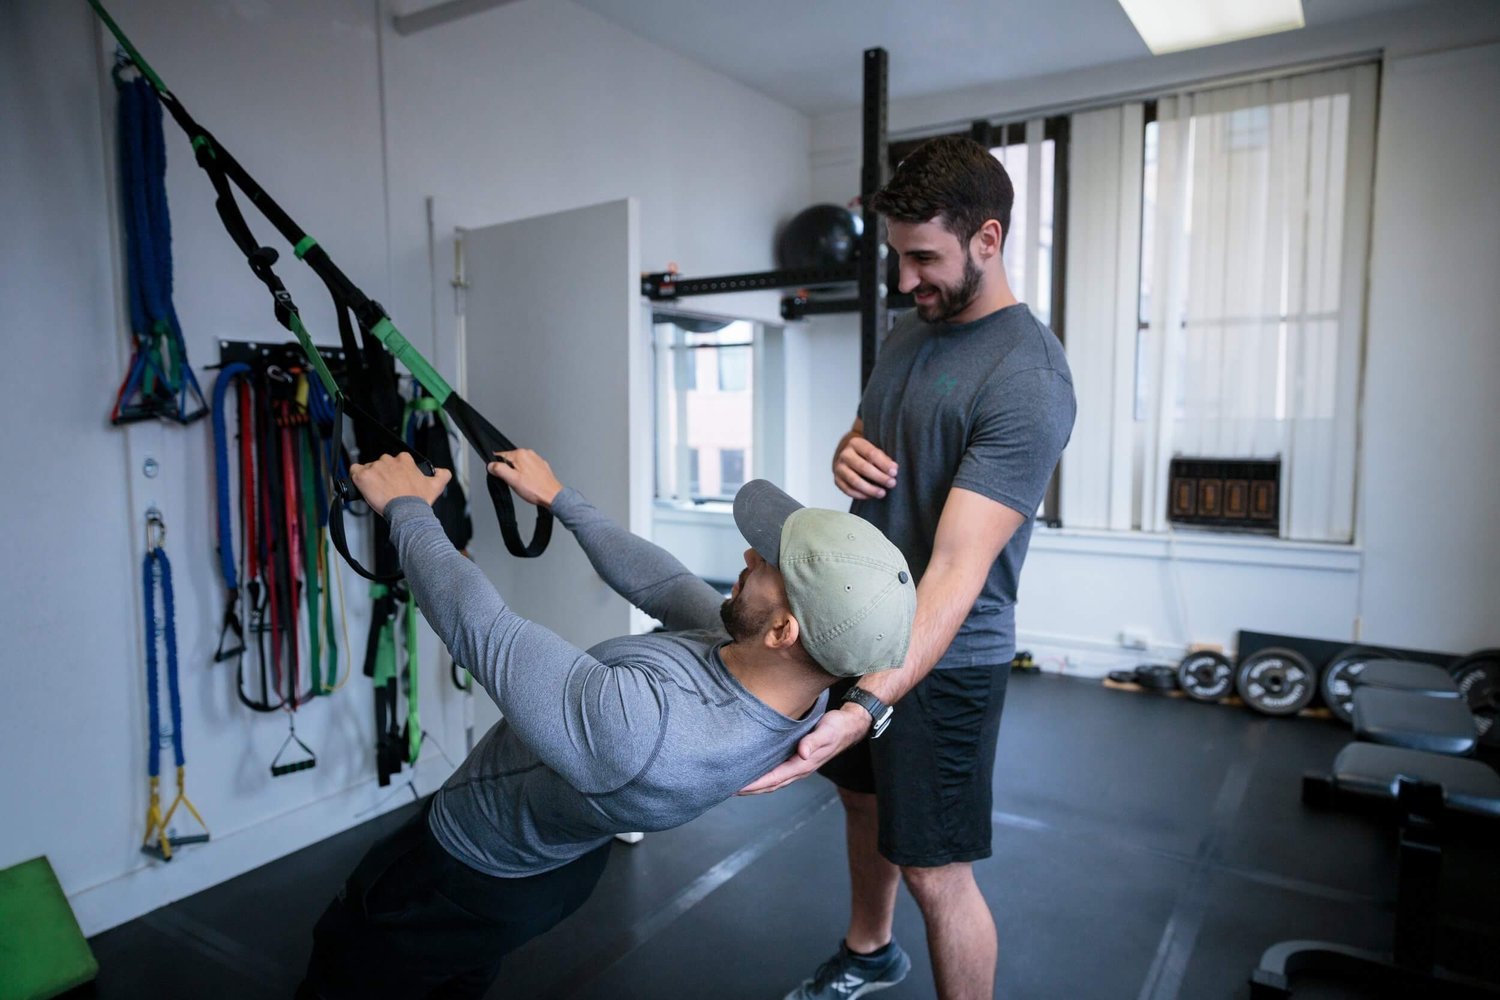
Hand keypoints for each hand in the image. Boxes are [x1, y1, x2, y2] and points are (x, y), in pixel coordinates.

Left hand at [350, 453, 450, 516]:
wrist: (408, 512)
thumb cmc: (418, 501)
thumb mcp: (436, 486)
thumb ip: (442, 475)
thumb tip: (443, 472)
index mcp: (404, 460)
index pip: (395, 460)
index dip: (393, 472)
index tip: (394, 481)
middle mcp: (389, 460)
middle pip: (380, 464)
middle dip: (381, 474)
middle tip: (385, 488)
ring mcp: (375, 468)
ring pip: (367, 468)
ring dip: (370, 478)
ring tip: (376, 491)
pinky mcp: (363, 476)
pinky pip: (354, 471)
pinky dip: (356, 479)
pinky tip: (362, 487)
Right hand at [488, 449, 563, 507]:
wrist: (552, 496)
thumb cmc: (535, 489)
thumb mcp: (512, 480)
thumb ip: (499, 470)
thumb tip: (491, 465)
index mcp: (520, 454)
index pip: (500, 456)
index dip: (498, 468)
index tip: (502, 477)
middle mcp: (529, 453)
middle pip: (510, 461)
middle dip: (509, 471)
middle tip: (514, 482)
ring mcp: (536, 459)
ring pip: (519, 465)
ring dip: (518, 474)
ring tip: (524, 484)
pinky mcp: (541, 466)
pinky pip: (528, 469)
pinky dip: (526, 476)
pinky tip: (530, 484)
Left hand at [738, 704, 870, 794]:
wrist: (850, 724)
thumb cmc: (838, 726)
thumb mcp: (827, 731)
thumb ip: (814, 742)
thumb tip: (802, 753)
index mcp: (804, 764)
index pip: (775, 778)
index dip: (756, 784)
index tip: (738, 787)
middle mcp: (800, 768)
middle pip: (771, 784)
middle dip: (750, 789)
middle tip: (728, 789)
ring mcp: (799, 765)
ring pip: (774, 780)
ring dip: (756, 785)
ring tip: (736, 784)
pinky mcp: (797, 759)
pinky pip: (777, 772)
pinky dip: (763, 777)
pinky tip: (754, 772)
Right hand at [833, 430, 897, 499]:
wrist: (847, 453)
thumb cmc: (865, 453)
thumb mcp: (874, 449)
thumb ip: (883, 458)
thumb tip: (893, 469)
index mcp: (855, 443)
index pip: (871, 454)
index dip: (884, 464)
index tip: (894, 472)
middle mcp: (845, 454)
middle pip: (863, 467)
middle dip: (879, 477)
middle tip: (892, 483)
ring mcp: (839, 467)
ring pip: (854, 481)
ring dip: (870, 489)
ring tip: (882, 493)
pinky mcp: (837, 479)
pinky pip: (848, 490)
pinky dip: (860, 495)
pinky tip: (871, 496)